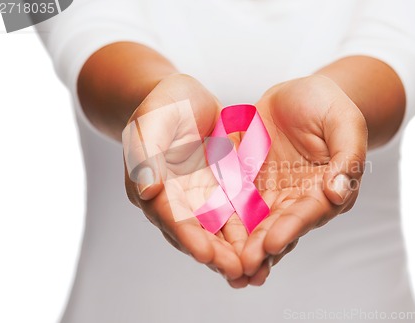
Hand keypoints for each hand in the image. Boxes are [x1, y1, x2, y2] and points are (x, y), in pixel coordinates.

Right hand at [122, 74, 248, 282]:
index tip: (204, 254)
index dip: (187, 236)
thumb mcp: (152, 120)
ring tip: (256, 269)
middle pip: (195, 231)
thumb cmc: (162, 105)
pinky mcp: (221, 190)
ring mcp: (200, 197)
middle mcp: (176, 199)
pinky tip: (267, 244)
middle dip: (216, 253)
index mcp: (153, 185)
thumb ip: (147, 153)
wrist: (185, 99)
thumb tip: (147, 189)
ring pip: (218, 229)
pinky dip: (249, 230)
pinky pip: (236, 213)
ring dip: (234, 250)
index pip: (169, 215)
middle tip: (238, 272)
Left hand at [240, 75, 367, 283]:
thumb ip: (347, 157)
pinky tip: (206, 236)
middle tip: (242, 267)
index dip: (291, 228)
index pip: (307, 213)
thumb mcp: (344, 123)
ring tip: (225, 267)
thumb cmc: (328, 105)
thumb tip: (337, 192)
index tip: (272, 242)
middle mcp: (296, 198)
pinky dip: (221, 220)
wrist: (299, 94)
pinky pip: (231, 201)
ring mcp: (269, 192)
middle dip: (260, 247)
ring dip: (239, 245)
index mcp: (324, 189)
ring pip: (252, 223)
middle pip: (277, 226)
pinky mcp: (246, 181)